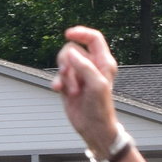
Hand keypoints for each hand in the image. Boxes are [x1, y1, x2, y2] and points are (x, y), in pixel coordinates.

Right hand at [53, 27, 121, 155]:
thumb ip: (84, 66)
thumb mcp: (96, 85)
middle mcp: (92, 66)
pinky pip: (58, 76)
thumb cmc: (101, 108)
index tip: (68, 34)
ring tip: (71, 90)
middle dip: (68, 62)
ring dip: (64, 75)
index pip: (93, 38)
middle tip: (70, 76)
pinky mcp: (69, 84)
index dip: (81, 33)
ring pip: (63, 62)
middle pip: (73, 49)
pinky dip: (57, 82)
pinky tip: (58, 90)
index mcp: (104, 62)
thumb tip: (71, 54)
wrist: (93, 128)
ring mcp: (79, 74)